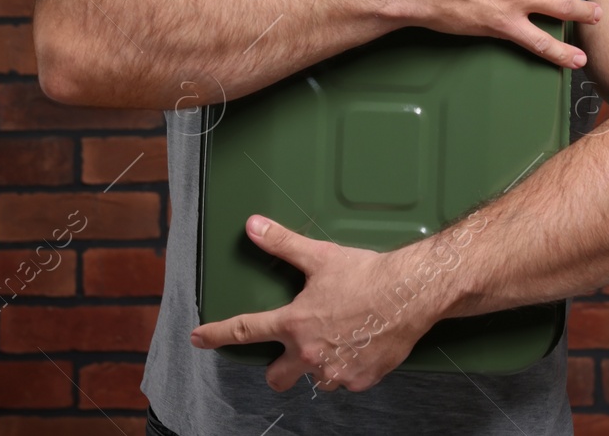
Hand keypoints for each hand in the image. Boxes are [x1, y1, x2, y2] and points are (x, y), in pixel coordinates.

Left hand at [189, 215, 450, 393]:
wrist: (410, 294)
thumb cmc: (366, 275)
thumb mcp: (320, 256)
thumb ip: (282, 243)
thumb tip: (253, 226)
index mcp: (294, 324)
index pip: (244, 331)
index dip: (216, 335)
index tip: (198, 339)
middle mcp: (310, 354)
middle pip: (277, 378)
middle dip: (279, 368)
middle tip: (293, 351)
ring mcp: (335, 372)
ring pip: (315, 380)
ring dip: (320, 365)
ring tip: (339, 339)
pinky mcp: (360, 381)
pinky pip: (345, 381)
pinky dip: (349, 367)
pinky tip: (360, 345)